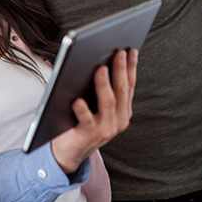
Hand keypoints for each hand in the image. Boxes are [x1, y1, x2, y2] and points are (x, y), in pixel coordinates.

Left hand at [51, 49, 137, 173]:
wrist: (70, 152)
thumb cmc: (80, 121)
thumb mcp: (95, 105)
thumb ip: (100, 89)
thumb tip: (100, 62)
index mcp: (122, 110)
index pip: (128, 85)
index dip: (131, 67)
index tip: (131, 50)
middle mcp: (118, 120)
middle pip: (121, 91)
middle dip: (121, 70)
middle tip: (118, 52)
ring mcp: (105, 129)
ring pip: (108, 103)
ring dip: (104, 85)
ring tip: (100, 69)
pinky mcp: (89, 135)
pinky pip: (86, 120)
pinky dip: (82, 109)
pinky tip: (77, 99)